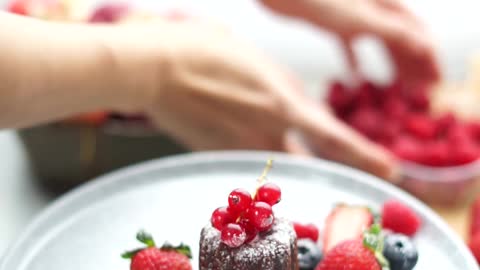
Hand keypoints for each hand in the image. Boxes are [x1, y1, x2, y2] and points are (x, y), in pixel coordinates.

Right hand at [107, 19, 394, 178]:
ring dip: (301, 165)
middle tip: (376, 175)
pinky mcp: (219, 156)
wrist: (156, 69)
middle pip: (317, 161)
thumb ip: (279, 85)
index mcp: (282, 100)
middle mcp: (269, 130)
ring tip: (306, 160)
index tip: (388, 166)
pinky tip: (255, 147)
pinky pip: (250, 166)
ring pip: (285, 167)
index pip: (334, 137)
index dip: (364, 154)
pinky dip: (261, 162)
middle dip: (347, 168)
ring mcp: (244, 147)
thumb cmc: (203, 50)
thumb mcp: (255, 59)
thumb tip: (291, 102)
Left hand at [262, 0, 440, 84]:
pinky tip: (353, 77)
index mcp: (388, 6)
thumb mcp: (362, 19)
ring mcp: (355, 15)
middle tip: (418, 91)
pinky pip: (350, 45)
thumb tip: (425, 47)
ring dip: (390, 65)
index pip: (418, 34)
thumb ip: (393, 32)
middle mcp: (375, 9)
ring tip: (396, 87)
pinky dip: (354, 61)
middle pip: (401, 40)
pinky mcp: (334, 23)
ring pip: (379, 43)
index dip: (429, 58)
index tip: (435, 82)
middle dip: (412, 66)